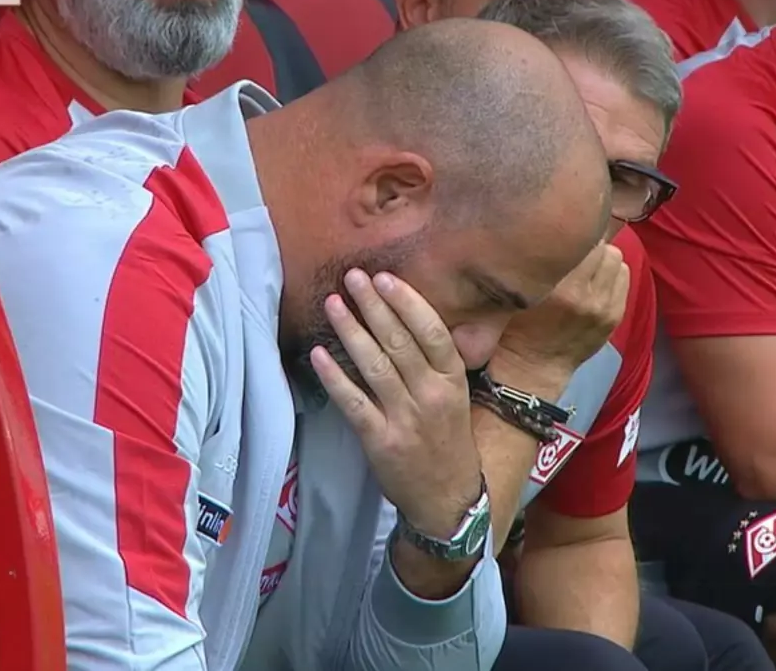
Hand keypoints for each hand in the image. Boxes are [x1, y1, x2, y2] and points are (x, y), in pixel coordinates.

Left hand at [311, 269, 482, 537]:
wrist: (447, 499)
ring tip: (333, 304)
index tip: (385, 278)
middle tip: (352, 277)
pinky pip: (353, 402)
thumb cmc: (449, 441)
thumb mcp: (456, 398)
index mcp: (453, 381)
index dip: (407, 303)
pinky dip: (335, 377)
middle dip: (373, 306)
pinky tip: (319, 354)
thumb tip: (407, 317)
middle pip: (399, 342)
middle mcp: (431, 396)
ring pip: (375, 366)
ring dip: (351, 331)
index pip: (432, 333)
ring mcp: (406, 418)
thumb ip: (436, 363)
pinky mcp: (381, 440)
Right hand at [493, 241, 628, 379]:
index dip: (569, 232)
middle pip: (601, 245)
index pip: (578, 239)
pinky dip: (611, 273)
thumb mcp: (514, 290)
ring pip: (616, 257)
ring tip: (585, 266)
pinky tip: (594, 281)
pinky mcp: (615, 315)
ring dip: (602, 257)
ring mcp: (602, 307)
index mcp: (556, 288)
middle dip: (587, 244)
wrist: (532, 367)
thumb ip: (535, 262)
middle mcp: (583, 295)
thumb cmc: (514, 325)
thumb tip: (555, 229)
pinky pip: (624, 275)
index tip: (560, 234)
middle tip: (572, 251)